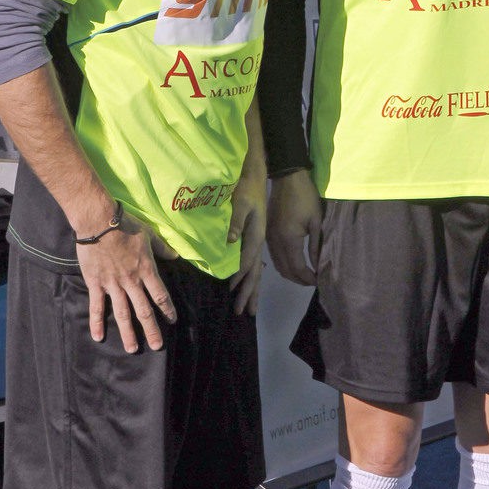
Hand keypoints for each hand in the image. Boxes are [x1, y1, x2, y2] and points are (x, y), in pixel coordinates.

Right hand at [76, 212, 176, 352]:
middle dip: (152, 330)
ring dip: (128, 333)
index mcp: (146, 270)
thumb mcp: (149, 235)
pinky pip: (97, 307)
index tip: (172, 321)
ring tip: (132, 349)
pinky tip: (98, 337)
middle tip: (157, 346)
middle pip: (144, 311)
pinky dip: (97, 322)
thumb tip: (176, 255)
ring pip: (123, 314)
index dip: (168, 310)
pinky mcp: (96, 283)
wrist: (99, 222)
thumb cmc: (125, 225)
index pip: (161, 296)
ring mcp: (113, 285)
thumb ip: (162, 248)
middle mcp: (132, 282)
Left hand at [227, 159, 266, 315]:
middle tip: (242, 313)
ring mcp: (257, 241)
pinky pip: (252, 264)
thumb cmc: (247, 187)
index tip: (231, 290)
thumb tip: (230, 241)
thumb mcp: (240, 202)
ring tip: (246, 308)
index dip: (239, 276)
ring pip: (255, 271)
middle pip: (255, 273)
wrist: (256, 176)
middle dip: (249, 293)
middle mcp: (258, 242)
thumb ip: (236, 221)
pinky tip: (244, 284)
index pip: (247, 261)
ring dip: (250, 290)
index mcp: (256, 235)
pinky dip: (249, 277)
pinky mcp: (254, 238)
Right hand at [267, 169, 321, 285]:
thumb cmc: (305, 197)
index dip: (307, 277)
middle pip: (285, 270)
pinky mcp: (267, 233)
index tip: (318, 281)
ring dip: (291, 273)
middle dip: (299, 279)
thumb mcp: (316, 221)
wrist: (287, 178)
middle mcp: (275, 242)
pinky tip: (294, 263)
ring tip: (305, 274)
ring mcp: (268, 238)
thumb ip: (315, 245)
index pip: (297, 267)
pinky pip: (274, 256)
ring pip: (278, 265)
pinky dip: (283, 264)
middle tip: (313, 280)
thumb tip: (317, 264)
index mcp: (288, 239)